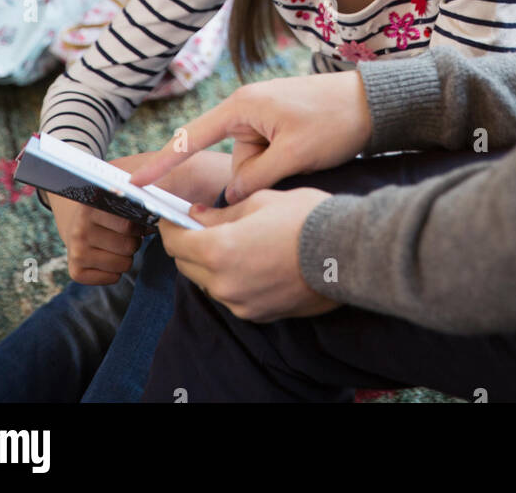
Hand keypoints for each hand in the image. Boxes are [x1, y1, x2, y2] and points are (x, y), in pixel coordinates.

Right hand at [47, 191, 143, 284]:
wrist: (75, 227)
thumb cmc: (104, 216)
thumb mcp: (114, 206)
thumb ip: (134, 211)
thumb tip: (158, 223)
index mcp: (92, 208)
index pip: (127, 225)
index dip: (138, 228)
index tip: (136, 226)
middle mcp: (81, 230)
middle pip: (128, 246)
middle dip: (134, 243)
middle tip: (127, 238)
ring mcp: (77, 252)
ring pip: (123, 264)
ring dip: (126, 259)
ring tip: (117, 249)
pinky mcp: (76, 271)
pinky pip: (112, 278)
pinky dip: (116, 273)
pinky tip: (107, 260)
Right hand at [128, 72, 372, 202]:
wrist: (374, 103)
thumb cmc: (334, 121)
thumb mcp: (294, 155)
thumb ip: (256, 179)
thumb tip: (233, 196)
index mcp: (242, 107)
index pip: (191, 138)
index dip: (163, 163)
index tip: (135, 183)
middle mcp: (246, 109)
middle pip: (233, 161)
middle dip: (258, 175)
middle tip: (296, 159)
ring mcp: (261, 117)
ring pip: (252, 165)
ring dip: (275, 172)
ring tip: (311, 151)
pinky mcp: (276, 126)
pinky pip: (267, 158)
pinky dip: (284, 166)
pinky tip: (311, 151)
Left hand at [157, 188, 339, 321]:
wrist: (346, 253)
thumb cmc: (305, 218)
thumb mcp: (260, 201)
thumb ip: (222, 213)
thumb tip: (197, 215)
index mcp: (219, 250)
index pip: (175, 242)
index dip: (169, 226)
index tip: (171, 216)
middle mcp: (224, 283)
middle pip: (186, 265)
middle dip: (187, 244)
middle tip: (199, 223)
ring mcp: (241, 303)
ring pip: (208, 282)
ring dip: (208, 262)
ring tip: (229, 240)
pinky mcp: (258, 314)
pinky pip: (231, 295)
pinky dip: (230, 277)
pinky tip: (249, 259)